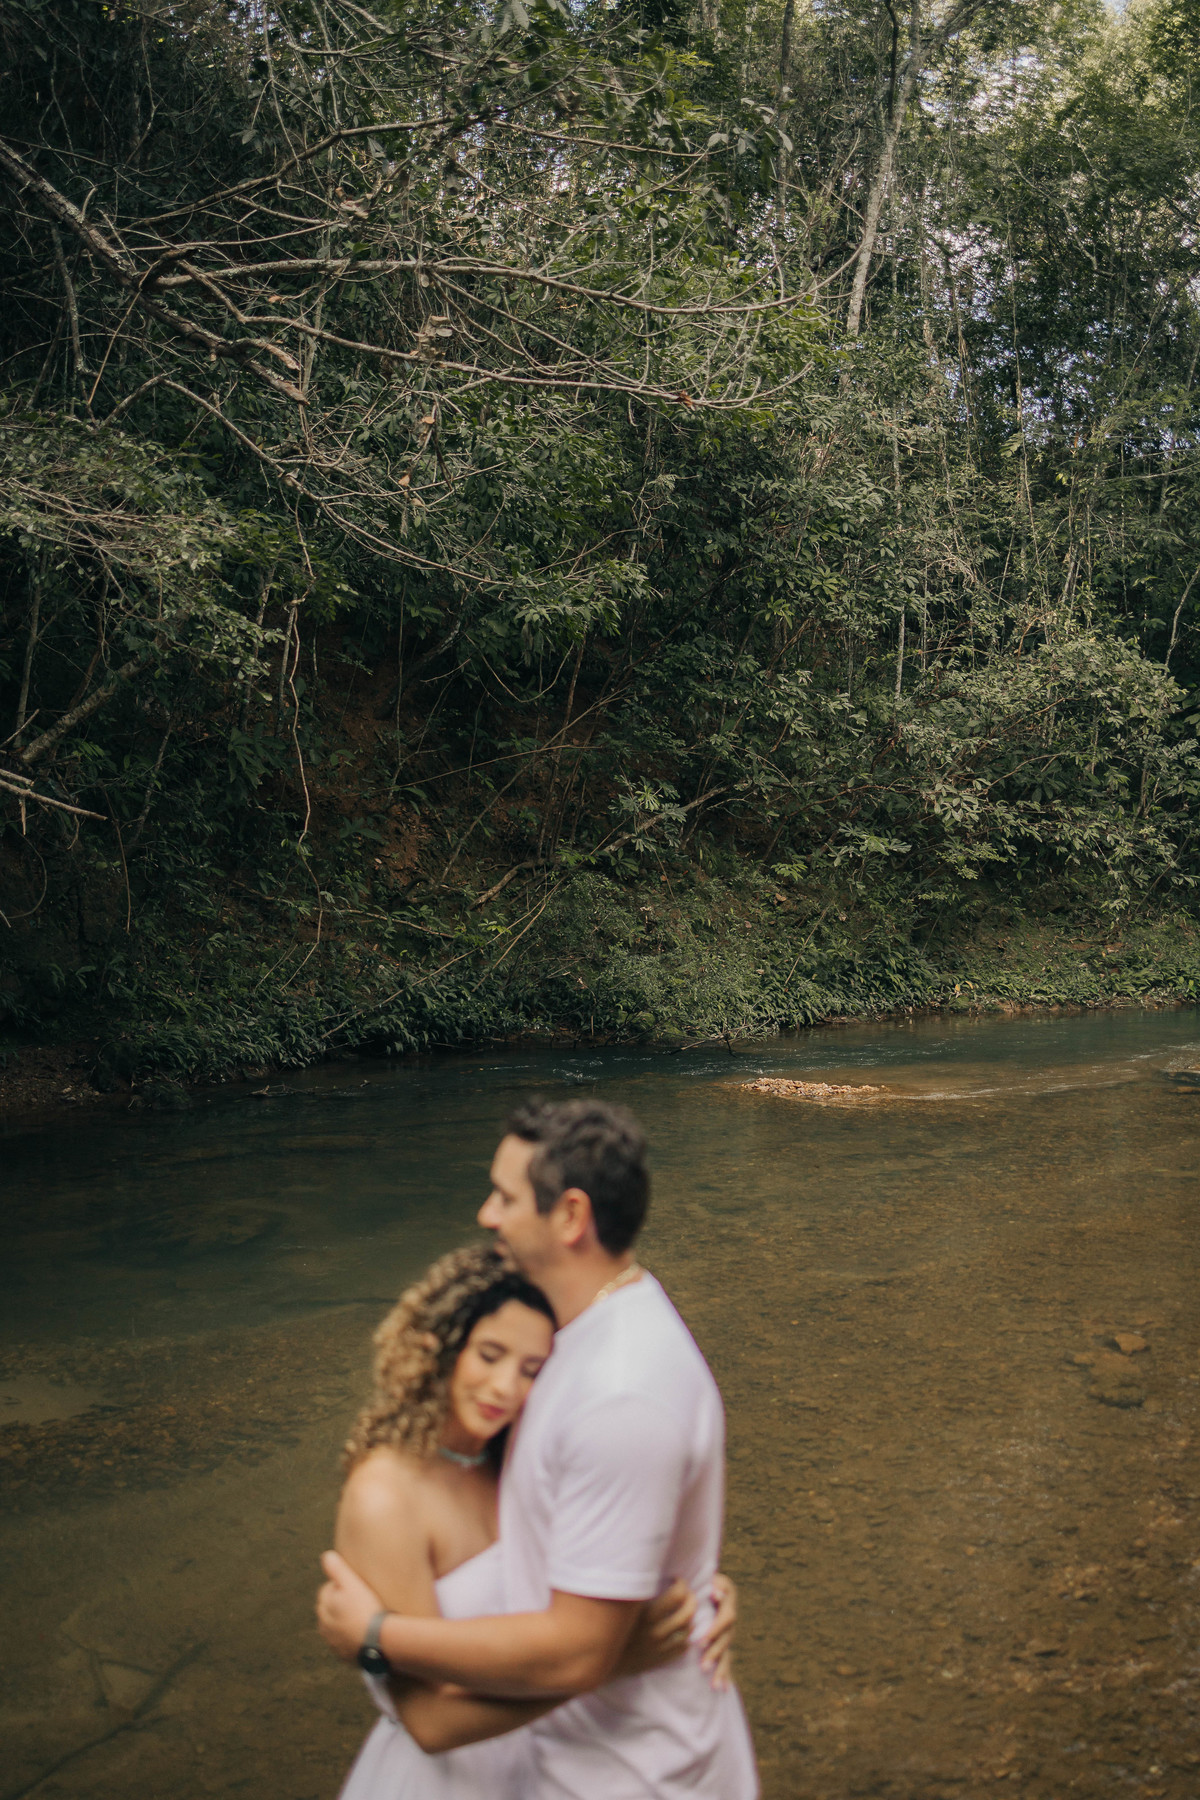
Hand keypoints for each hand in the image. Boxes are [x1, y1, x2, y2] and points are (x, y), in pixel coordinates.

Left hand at [316, 1549, 383, 1660]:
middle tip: (360, 1600)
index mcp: (325, 1607)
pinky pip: (345, 1643)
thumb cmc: (366, 1608)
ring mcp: (334, 1643)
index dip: (341, 1586)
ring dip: (344, 1622)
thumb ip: (338, 1569)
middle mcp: (325, 1626)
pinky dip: (351, 1638)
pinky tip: (364, 1633)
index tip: (356, 1586)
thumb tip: (326, 1555)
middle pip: (329, 1610)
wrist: (378, 1641)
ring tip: (363, 1617)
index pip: (327, 1590)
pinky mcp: (344, 1656)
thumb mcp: (353, 1583)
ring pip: (335, 1628)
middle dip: (339, 1604)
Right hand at [612, 1576, 695, 1678]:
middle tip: (686, 1593)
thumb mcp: (617, 1606)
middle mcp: (655, 1632)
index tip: (676, 1579)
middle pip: (687, 1613)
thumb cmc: (603, 1627)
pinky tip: (680, 1631)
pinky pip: (681, 1649)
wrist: (596, 1662)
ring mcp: (658, 1648)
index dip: (681, 1584)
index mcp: (645, 1615)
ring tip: (684, 1610)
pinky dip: (685, 1638)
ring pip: (687, 1631)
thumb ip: (632, 1589)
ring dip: (690, 1618)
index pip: (677, 1595)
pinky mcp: (657, 1661)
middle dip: (691, 1599)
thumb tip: (642, 1568)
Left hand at [699, 1572, 736, 1691]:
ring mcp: (728, 1632)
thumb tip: (714, 1592)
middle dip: (715, 1647)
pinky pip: (726, 1661)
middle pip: (726, 1635)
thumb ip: (709, 1580)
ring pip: (726, 1650)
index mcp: (727, 1599)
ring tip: (709, 1677)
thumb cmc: (700, 1578)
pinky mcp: (723, 1644)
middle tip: (702, 1660)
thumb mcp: (705, 1575)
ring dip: (719, 1664)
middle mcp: (729, 1617)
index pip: (726, 1616)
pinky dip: (725, 1675)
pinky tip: (723, 1689)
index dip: (715, 1628)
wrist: (702, 1584)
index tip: (702, 1641)